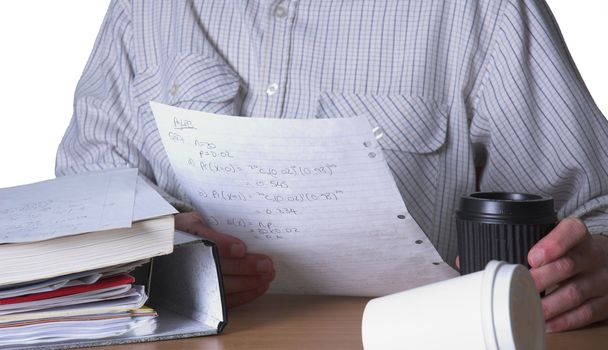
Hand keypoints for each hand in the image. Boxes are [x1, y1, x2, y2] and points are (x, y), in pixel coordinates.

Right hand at [175, 212, 274, 307]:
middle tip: (266, 265)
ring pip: (223, 286)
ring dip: (248, 283)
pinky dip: (244, 295)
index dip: (223, 246)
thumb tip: (238, 247)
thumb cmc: (189, 231)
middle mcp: (185, 265)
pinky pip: (224, 300)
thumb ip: (212, 230)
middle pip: (218, 268)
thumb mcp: (195, 221)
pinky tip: (259, 288)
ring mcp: (193, 284)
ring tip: (268, 276)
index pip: (203, 244)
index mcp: (183, 241)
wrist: (171, 246)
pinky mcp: (202, 297)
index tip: (241, 249)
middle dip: (244, 267)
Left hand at [528, 217, 607, 331]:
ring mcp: (601, 279)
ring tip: (530, 309)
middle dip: (541, 279)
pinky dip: (565, 320)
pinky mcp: (606, 301)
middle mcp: (594, 255)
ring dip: (549, 304)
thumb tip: (504, 253)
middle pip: (567, 266)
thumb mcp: (559, 236)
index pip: (571, 232)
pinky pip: (586, 313)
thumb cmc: (570, 249)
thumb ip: (536, 240)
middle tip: (521, 288)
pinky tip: (548, 322)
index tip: (533, 258)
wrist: (606, 259)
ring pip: (575, 293)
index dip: (552, 245)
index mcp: (579, 234)